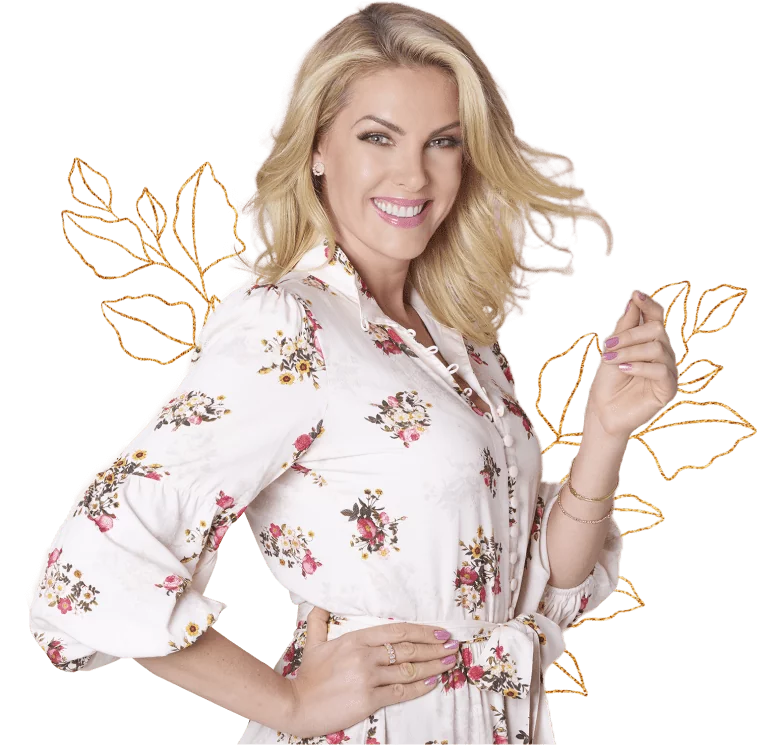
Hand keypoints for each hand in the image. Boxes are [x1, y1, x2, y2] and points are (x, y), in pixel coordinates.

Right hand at [281, 606, 459, 737]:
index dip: (422, 631)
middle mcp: (365, 655)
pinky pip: (400, 693)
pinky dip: (419, 687)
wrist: (295, 704)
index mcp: (356, 639)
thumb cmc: (307, 675)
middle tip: (454, 646)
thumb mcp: (313, 643)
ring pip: (408, 669)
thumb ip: (318, 621)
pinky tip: (433, 682)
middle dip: (434, 647)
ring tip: (450, 662)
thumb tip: (319, 603)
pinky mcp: (368, 700)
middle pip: (408, 648)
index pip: (397, 631)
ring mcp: (367, 677)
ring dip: (433, 666)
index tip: (440, 632)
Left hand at [584, 289, 678, 439]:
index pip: (657, 315)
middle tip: (607, 344)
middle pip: (657, 329)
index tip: (635, 294)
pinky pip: (661, 369)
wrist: (602, 409)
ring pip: (657, 347)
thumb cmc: (607, 379)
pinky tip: (623, 369)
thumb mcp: (612, 348)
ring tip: (609, 360)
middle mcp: (663, 352)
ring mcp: (668, 370)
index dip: (648, 303)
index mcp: (650, 340)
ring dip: (629, 351)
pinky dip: (639, 366)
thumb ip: (626, 325)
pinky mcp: (669, 388)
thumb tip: (634, 297)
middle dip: (629, 334)